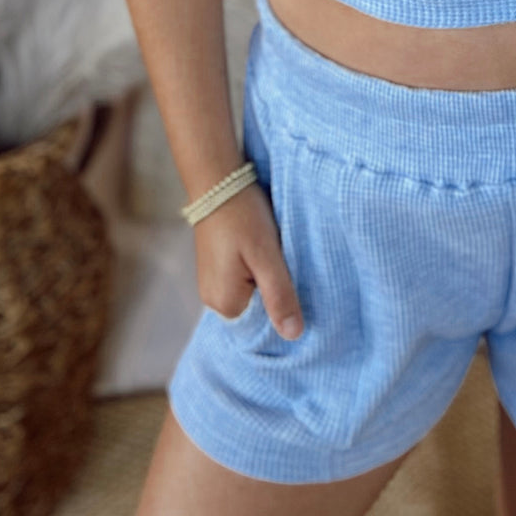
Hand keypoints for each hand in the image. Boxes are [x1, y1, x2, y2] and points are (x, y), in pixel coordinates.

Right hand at [194, 181, 304, 338]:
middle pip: (256, 311)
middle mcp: (213, 300)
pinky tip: (268, 254)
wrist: (217, 180)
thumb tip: (293, 336)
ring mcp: (212, 283)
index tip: (302, 293)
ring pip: (251, 294)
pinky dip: (258, 271)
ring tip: (282, 260)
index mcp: (225, 304)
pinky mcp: (215, 267)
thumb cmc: (243, 216)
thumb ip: (280, 296)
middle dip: (277, 295)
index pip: (263, 326)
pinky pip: (243, 281)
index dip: (284, 311)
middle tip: (295, 271)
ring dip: (268, 281)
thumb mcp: (267, 256)